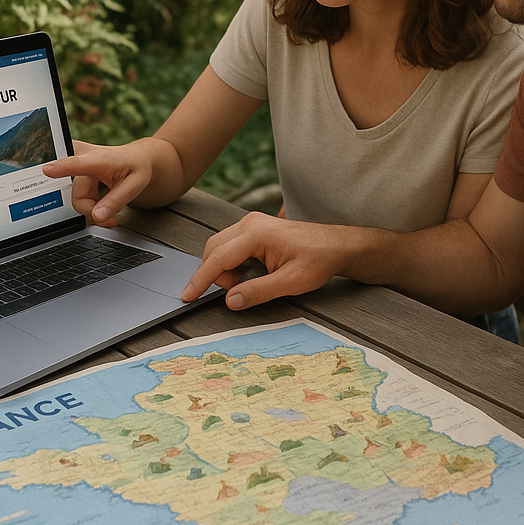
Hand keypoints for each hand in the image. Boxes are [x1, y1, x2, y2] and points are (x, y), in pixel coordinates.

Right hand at [42, 139, 154, 225]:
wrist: (136, 158)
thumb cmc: (136, 168)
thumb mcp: (135, 185)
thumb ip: (116, 202)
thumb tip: (97, 217)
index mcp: (99, 158)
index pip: (78, 164)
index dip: (61, 168)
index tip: (47, 170)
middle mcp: (81, 155)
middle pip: (76, 194)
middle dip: (91, 208)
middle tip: (109, 216)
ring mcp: (74, 160)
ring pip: (76, 198)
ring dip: (91, 207)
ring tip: (107, 206)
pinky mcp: (70, 167)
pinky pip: (74, 195)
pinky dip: (87, 203)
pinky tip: (99, 201)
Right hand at [181, 212, 349, 309]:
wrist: (335, 245)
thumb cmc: (318, 260)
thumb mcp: (290, 283)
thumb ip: (258, 291)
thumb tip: (231, 301)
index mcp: (257, 234)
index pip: (218, 258)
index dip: (200, 279)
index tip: (188, 295)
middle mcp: (250, 223)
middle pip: (213, 250)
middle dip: (215, 275)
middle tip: (234, 292)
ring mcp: (251, 223)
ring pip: (219, 247)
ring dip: (223, 269)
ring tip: (245, 283)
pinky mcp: (254, 228)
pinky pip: (230, 245)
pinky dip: (230, 263)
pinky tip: (247, 273)